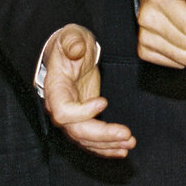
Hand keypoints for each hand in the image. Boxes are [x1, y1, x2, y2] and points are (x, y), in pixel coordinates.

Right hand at [43, 24, 135, 157]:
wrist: (70, 52)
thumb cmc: (69, 43)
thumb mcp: (71, 36)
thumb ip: (72, 42)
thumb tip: (77, 50)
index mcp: (55, 91)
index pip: (64, 112)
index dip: (82, 112)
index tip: (103, 101)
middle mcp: (60, 109)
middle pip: (78, 132)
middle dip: (103, 135)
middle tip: (126, 134)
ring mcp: (72, 117)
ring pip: (87, 140)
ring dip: (109, 144)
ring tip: (130, 143)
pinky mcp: (83, 120)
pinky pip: (92, 140)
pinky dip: (107, 147)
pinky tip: (123, 149)